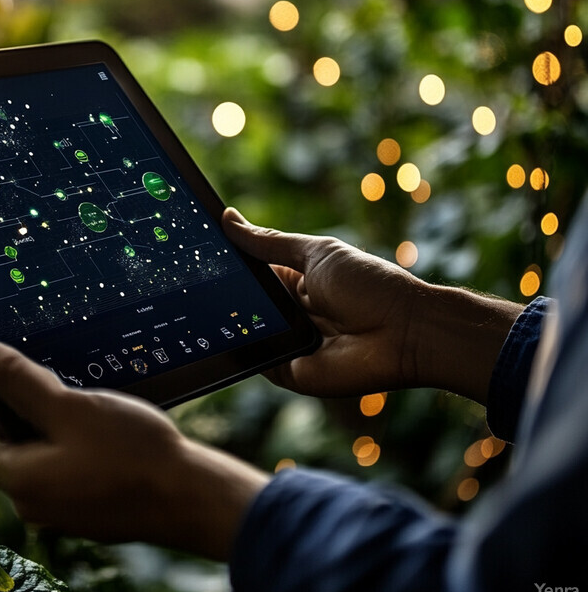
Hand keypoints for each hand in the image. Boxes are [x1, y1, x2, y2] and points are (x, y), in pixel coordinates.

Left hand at [0, 336, 266, 559]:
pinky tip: (98, 427)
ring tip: (75, 397)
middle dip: (7, 411)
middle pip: (1, 447)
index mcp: (19, 478)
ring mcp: (62, 508)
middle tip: (27, 376)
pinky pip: (61, 467)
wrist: (189, 497)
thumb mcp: (70, 407)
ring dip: (42, 425)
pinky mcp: (87, 507)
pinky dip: (65, 443)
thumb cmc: (132, 453)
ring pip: (35, 455)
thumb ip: (19, 380)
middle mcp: (33, 500)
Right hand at [222, 208, 522, 403]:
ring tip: (196, 309)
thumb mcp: (315, 253)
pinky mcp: (290, 372)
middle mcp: (288, 312)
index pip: (249, 274)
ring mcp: (288, 343)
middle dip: (218, 296)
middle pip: (242, 305)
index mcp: (293, 280)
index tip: (192, 254)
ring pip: (244, 334)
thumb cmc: (368, 284)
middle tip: (185, 284)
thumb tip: (227, 218)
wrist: (405, 332)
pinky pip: (256, 363)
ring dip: (225, 324)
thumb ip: (269, 242)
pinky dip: (239, 353)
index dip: (224, 266)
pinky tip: (217, 339)